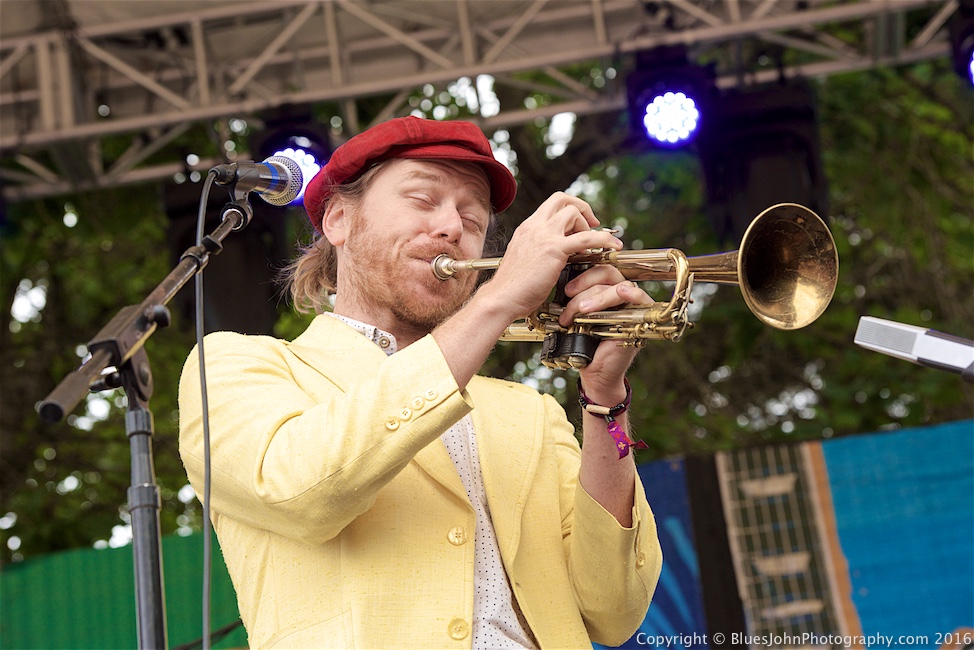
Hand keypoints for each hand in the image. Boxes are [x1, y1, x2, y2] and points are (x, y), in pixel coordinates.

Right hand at [483, 192, 622, 321]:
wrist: (502, 298)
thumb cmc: (513, 286)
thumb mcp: (525, 258)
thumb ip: (539, 249)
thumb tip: (556, 251)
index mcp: (527, 228)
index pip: (551, 204)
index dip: (570, 208)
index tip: (580, 223)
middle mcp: (534, 226)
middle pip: (562, 199)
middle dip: (581, 208)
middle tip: (592, 224)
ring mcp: (544, 236)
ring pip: (573, 213)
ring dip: (587, 225)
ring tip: (593, 243)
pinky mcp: (554, 250)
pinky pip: (586, 238)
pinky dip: (604, 239)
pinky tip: (613, 246)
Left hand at [559, 265, 654, 402]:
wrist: (593, 371)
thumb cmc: (584, 343)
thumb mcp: (575, 316)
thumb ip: (574, 299)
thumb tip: (561, 282)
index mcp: (603, 290)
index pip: (596, 269)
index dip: (581, 274)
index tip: (565, 289)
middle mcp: (620, 294)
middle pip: (607, 273)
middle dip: (585, 283)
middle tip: (569, 296)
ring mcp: (631, 305)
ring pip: (618, 286)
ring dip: (597, 296)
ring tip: (581, 311)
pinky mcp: (639, 317)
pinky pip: (640, 298)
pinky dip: (630, 294)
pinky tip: (621, 293)